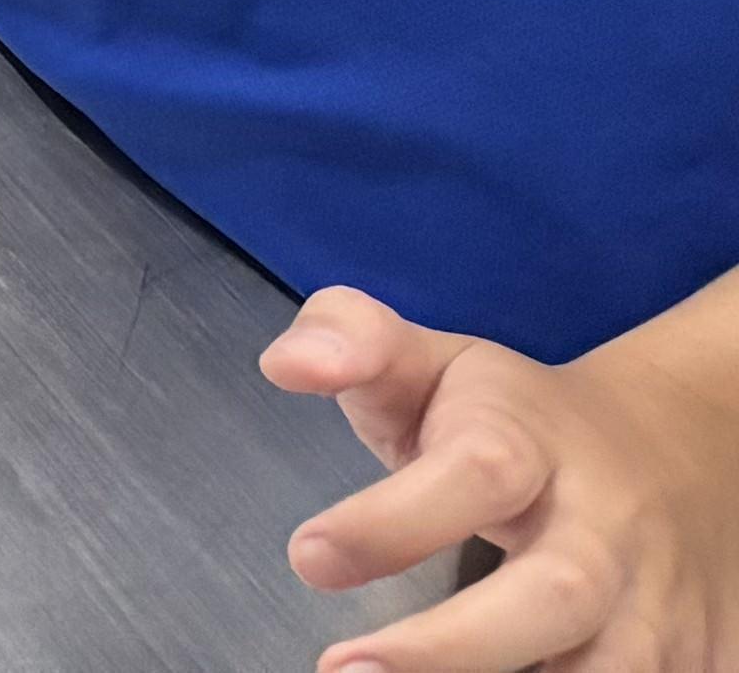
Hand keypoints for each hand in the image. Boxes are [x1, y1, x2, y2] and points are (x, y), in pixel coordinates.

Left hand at [270, 288, 738, 670]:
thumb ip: (349, 340)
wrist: (677, 448)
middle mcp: (604, 530)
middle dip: (453, 645)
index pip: (476, 472)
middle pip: (553, 593)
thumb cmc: (520, 420)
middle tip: (348, 670)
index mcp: (534, 443)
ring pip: (609, 669)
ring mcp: (655, 603)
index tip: (309, 555)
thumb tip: (290, 363)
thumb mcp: (431, 362)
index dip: (394, 520)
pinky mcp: (691, 658)